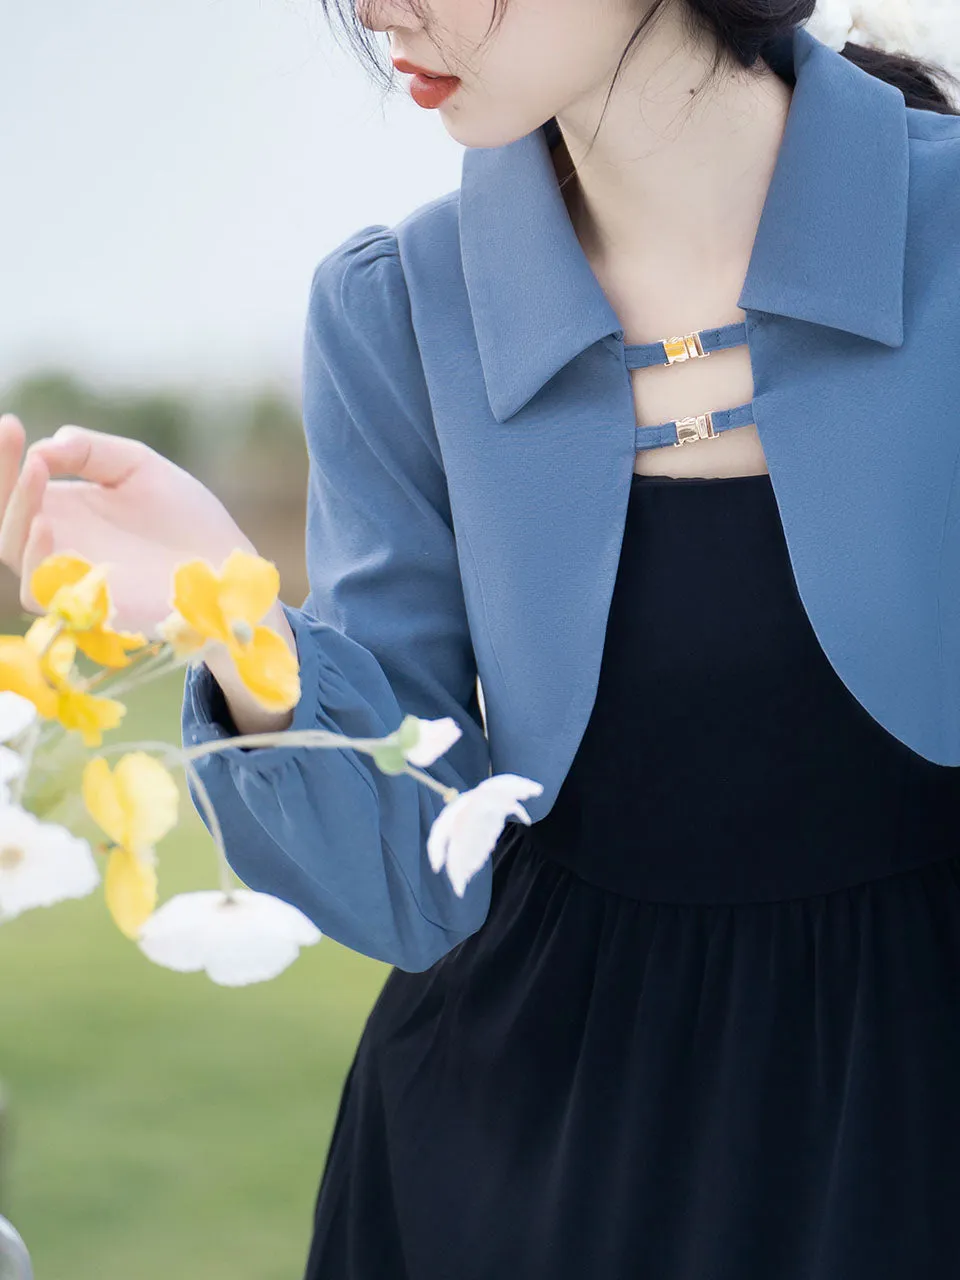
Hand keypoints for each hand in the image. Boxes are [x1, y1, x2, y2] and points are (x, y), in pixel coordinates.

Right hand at [0, 413, 261, 638]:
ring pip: (12, 549)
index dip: (4, 457)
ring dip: (16, 509)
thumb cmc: (185, 517)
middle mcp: (58, 542)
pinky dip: (35, 558)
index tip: (9, 423)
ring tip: (35, 471)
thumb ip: (90, 451)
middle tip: (15, 438)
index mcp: (65, 509)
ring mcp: (68, 574)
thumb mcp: (137, 465)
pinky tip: (46, 524)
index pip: (15, 485)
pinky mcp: (85, 605)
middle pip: (3, 515)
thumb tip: (43, 448)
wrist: (225, 561)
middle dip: (3, 477)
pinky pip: (38, 590)